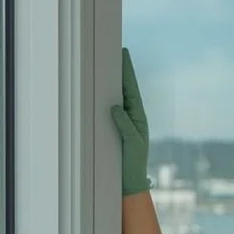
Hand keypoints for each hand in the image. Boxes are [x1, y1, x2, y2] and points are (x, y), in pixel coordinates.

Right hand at [110, 48, 151, 196]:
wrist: (128, 181)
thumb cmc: (133, 162)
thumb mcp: (132, 143)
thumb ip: (125, 125)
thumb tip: (115, 106)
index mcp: (138, 116)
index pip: (131, 89)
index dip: (127, 72)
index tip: (123, 54)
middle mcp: (130, 116)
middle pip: (123, 89)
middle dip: (119, 72)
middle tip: (114, 52)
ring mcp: (120, 122)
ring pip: (114, 98)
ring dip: (110, 83)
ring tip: (104, 66)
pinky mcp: (112, 129)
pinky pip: (106, 110)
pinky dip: (102, 98)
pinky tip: (95, 90)